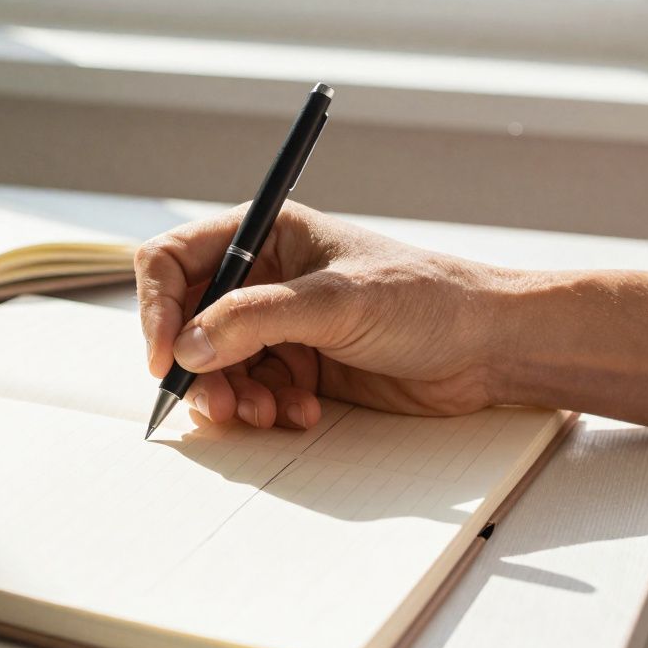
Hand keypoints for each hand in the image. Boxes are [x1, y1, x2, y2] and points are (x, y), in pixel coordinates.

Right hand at [135, 201, 504, 428]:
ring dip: (231, 396)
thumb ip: (255, 320)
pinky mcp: (297, 364)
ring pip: (215, 365)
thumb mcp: (336, 302)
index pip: (173, 261)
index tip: (165, 358)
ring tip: (266, 413)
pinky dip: (265, 408)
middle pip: (186, 322)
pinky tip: (302, 411)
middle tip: (217, 405)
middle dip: (195, 368)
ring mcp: (278, 323)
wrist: (490, 346)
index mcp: (264, 234)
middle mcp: (262, 276)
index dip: (157, 309)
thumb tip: (187, 346)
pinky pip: (251, 390)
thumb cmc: (427, 298)